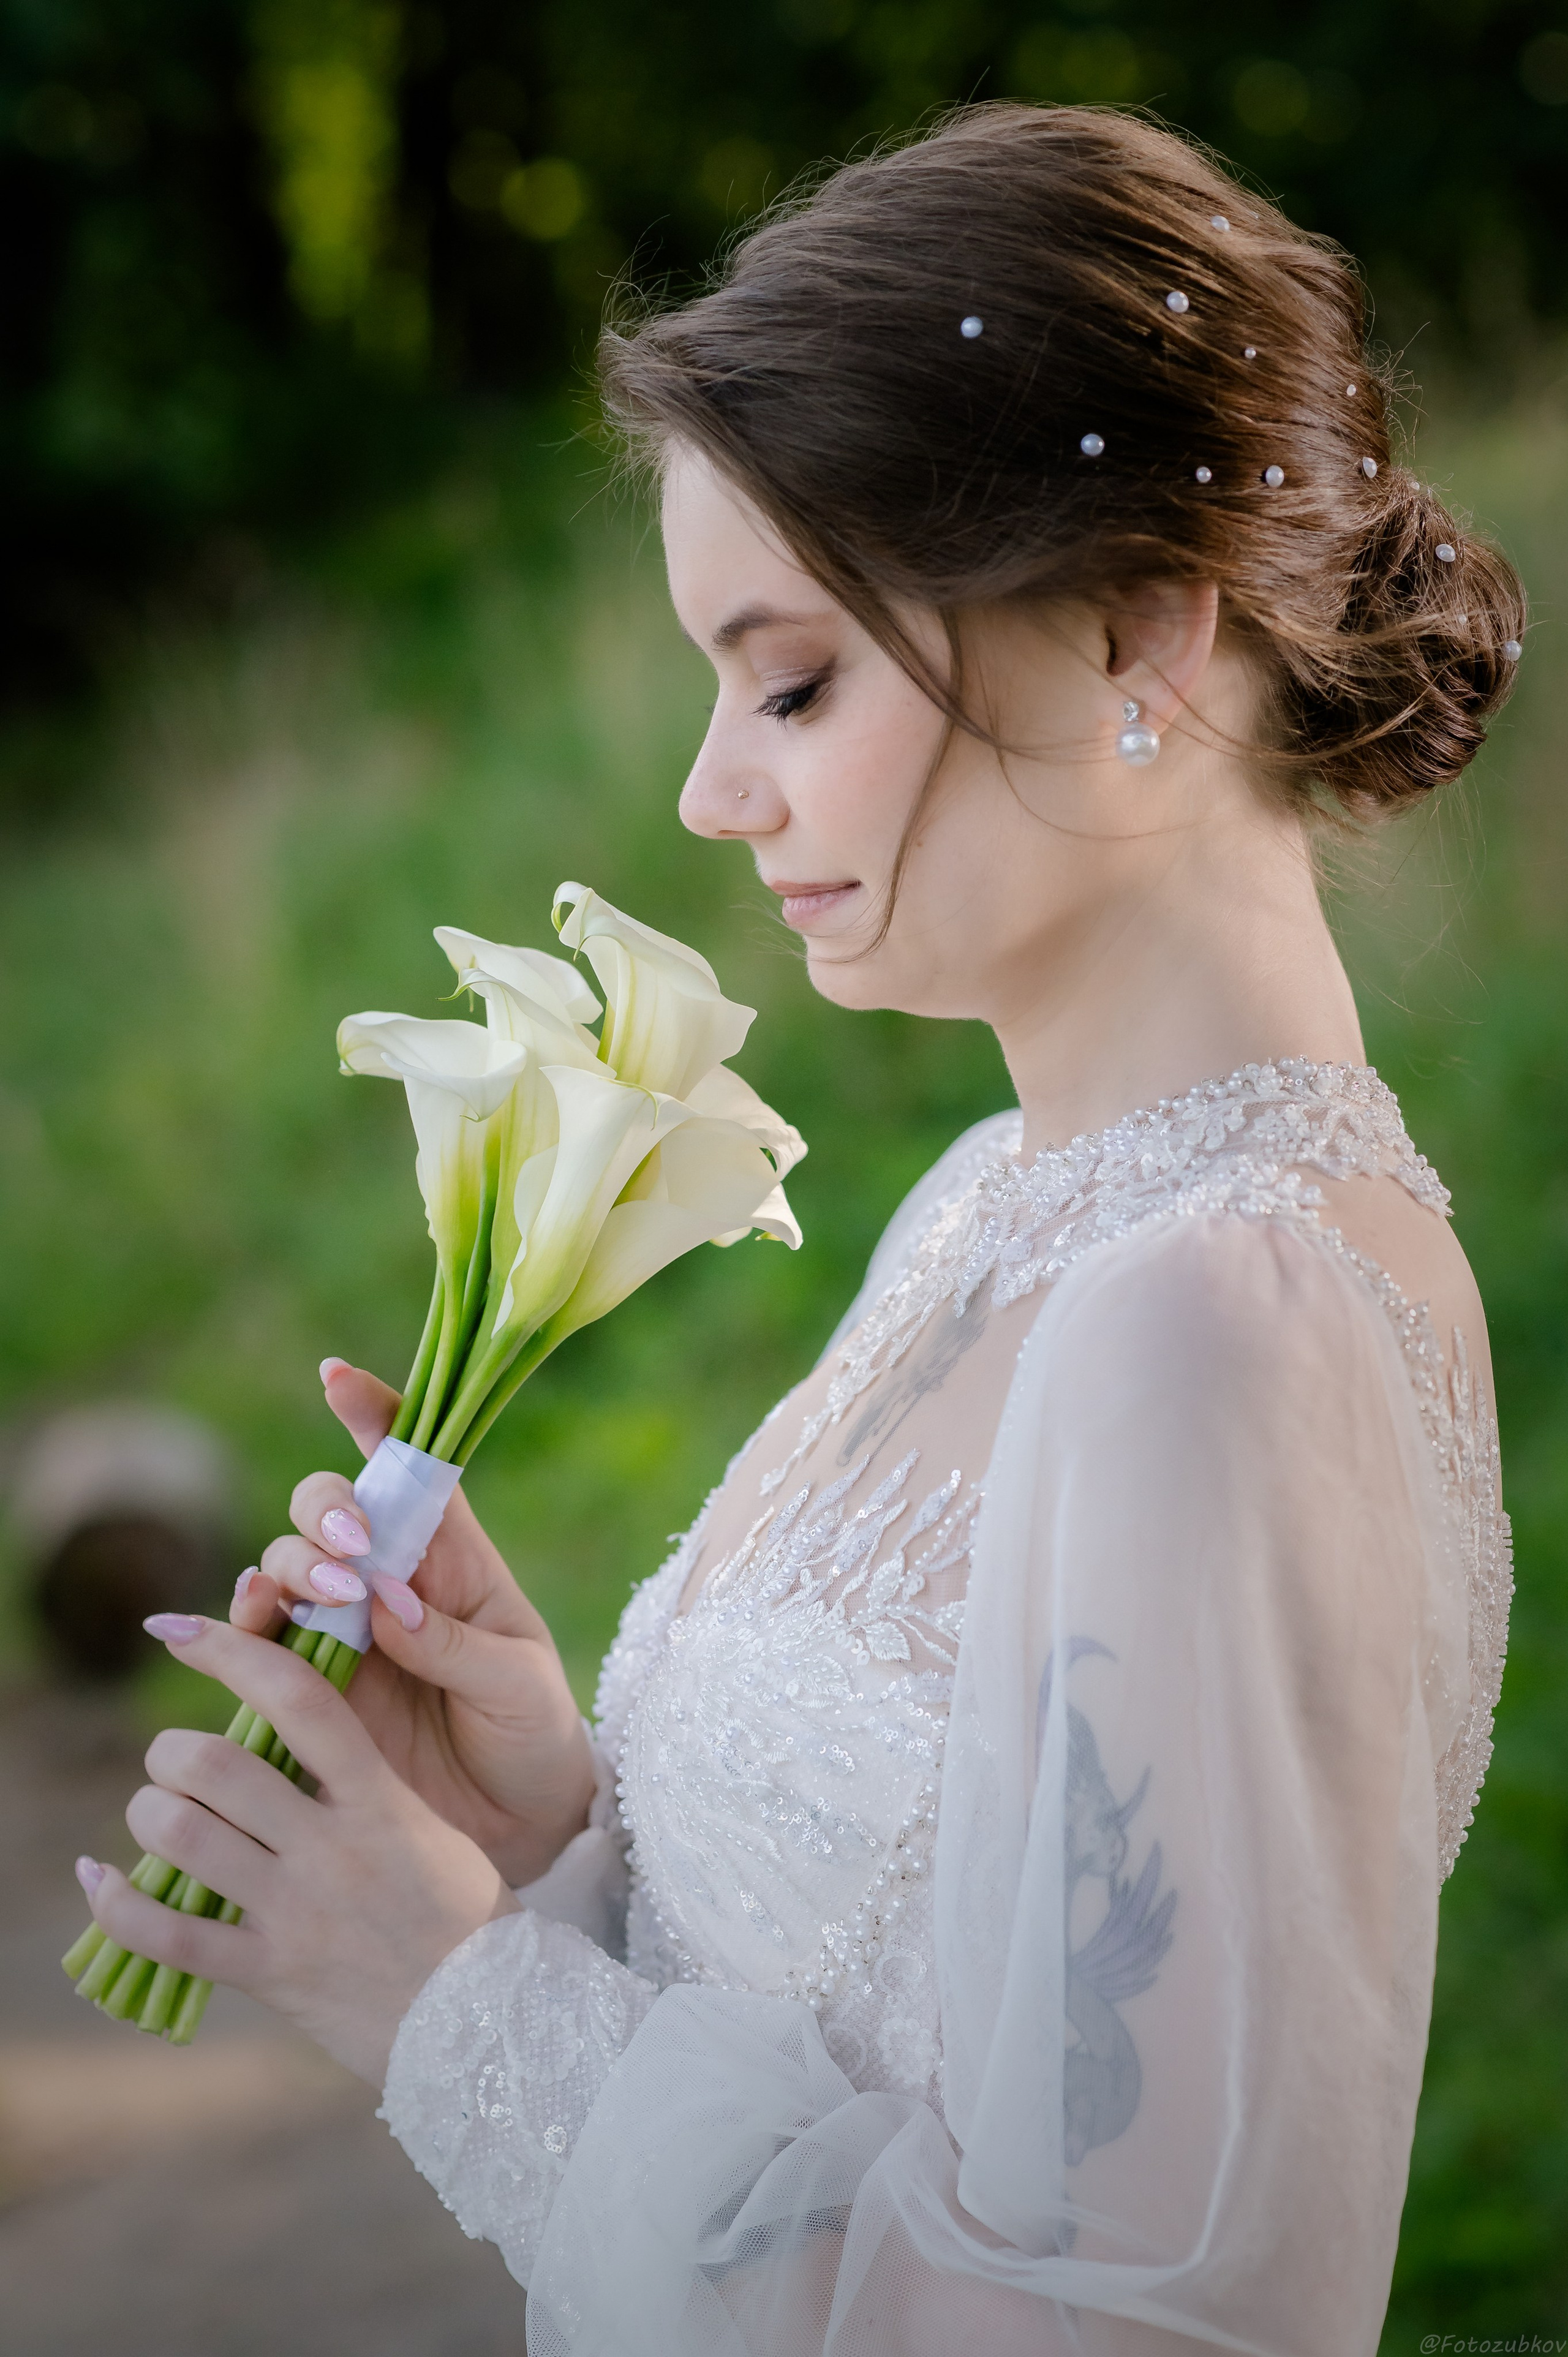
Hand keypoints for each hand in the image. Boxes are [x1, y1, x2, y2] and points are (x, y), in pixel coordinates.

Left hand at [79, 1616, 517, 2082]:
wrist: (489, 2021)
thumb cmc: (464, 1916)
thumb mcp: (427, 1829)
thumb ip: (364, 1786)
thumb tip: (294, 1743)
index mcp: (379, 1799)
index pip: (298, 1698)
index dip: (232, 1652)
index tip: (182, 1630)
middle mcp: (333, 1846)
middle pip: (217, 1766)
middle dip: (173, 1752)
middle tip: (173, 1761)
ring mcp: (299, 1911)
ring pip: (184, 1836)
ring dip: (150, 1815)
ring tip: (155, 1816)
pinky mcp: (272, 1974)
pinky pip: (171, 1935)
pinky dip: (119, 1905)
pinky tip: (102, 1882)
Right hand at [231, 1359, 595, 1887]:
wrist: (517, 1826)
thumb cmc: (534, 1737)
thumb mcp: (520, 1685)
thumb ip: (455, 1645)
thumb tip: (384, 1606)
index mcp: (452, 1559)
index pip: (411, 1471)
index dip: (372, 1417)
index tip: (337, 1378)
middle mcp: (386, 1580)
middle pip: (329, 1510)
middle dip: (326, 1514)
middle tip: (354, 1555)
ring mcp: (341, 1630)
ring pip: (284, 1564)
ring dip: (289, 1566)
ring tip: (325, 1598)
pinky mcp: (306, 1686)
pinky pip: (256, 1639)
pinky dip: (239, 1622)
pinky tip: (240, 1624)